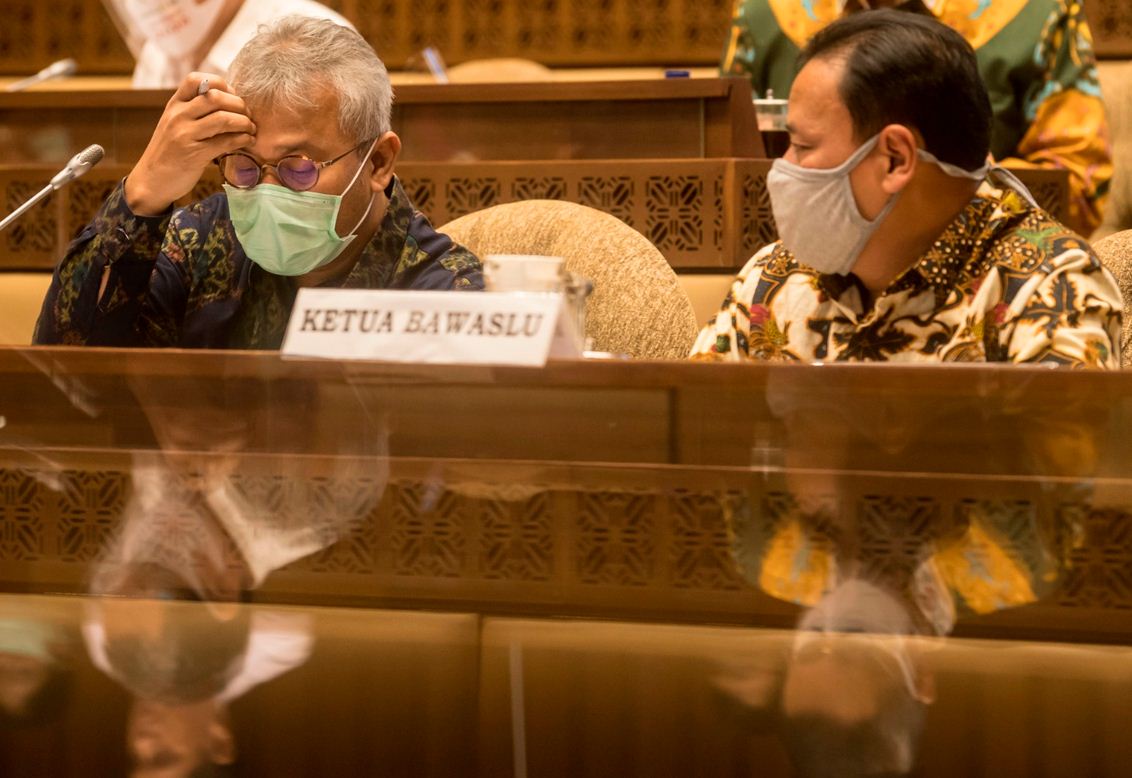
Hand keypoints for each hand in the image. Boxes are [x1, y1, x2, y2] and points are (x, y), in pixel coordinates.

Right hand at [125, 72, 256, 215]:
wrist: (151, 181)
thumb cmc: (169, 153)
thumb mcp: (175, 125)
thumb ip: (194, 112)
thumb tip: (228, 101)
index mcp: (174, 105)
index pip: (196, 79)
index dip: (221, 84)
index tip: (234, 97)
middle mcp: (178, 116)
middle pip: (216, 97)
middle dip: (239, 104)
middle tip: (248, 115)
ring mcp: (185, 134)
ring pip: (223, 118)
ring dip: (244, 122)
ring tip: (251, 129)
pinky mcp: (195, 155)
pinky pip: (225, 142)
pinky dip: (242, 139)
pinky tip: (248, 140)